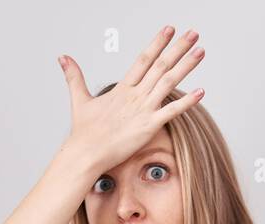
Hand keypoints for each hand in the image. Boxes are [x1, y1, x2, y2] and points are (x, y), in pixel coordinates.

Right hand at [57, 25, 204, 176]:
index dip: (157, 43)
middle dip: (178, 48)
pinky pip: (171, 111)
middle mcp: (135, 95)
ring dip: (186, 65)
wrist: (86, 153)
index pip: (143, 59)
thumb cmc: (84, 132)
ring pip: (168, 82)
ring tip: (201, 51)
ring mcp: (143, 110)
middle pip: (160, 65)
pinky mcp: (148, 126)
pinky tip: (201, 91)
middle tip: (193, 33)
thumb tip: (63, 57)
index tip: (169, 29)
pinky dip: (187, 101)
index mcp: (122, 88)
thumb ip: (74, 76)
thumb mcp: (80, 99)